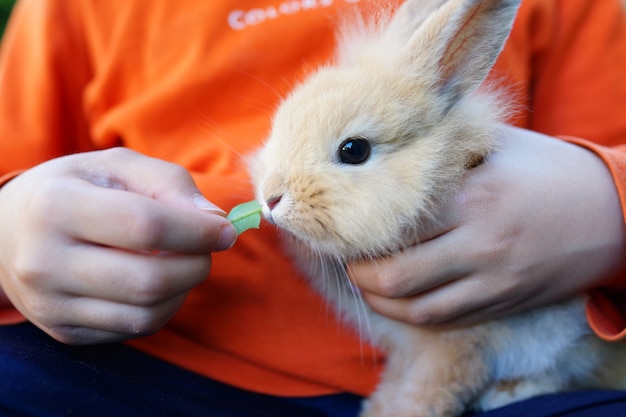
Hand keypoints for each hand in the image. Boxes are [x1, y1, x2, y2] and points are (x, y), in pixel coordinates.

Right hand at [0, 148, 236, 343]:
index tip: (226, 229)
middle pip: (148, 281)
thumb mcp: (115, 166)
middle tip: (206, 248)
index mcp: (56, 206)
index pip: (146, 226)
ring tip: (181, 262)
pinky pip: (134, 329)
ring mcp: (50, 305)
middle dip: (197, 265)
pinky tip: (158, 282)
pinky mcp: (63, 331)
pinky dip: (163, 307)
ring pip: (146, 315)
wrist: (9, 232)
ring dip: (183, 290)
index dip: (198, 231)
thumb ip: (168, 182)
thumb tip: (215, 219)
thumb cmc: (75, 190)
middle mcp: (44, 262)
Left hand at [349, 126, 625, 326]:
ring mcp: (493, 281)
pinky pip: (445, 320)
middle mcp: (480, 244)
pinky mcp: (503, 303)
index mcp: (474, 198)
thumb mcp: (498, 146)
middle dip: (360, 273)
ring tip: (364, 283)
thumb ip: (445, 145)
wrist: (612, 214)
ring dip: (379, 301)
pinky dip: (411, 314)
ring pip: (417, 308)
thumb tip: (390, 140)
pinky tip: (397, 300)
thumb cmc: (547, 171)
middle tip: (347, 260)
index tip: (342, 224)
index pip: (396, 224)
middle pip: (397, 275)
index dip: (359, 230)